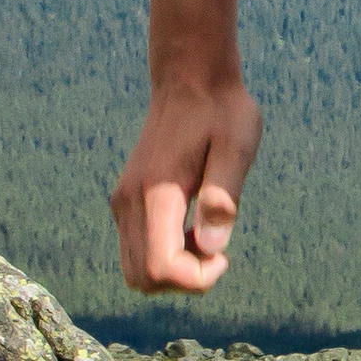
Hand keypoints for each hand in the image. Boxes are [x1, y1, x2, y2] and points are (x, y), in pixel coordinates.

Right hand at [110, 77, 264, 293]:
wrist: (191, 80)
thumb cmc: (222, 112)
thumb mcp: (237, 147)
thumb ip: (223, 196)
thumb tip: (214, 247)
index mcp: (156, 193)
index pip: (160, 268)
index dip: (197, 278)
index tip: (225, 253)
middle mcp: (129, 202)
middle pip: (142, 279)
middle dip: (184, 280)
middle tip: (216, 246)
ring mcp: (123, 203)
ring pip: (136, 270)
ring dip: (175, 269)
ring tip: (206, 232)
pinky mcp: (127, 202)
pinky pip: (138, 250)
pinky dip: (166, 255)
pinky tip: (193, 225)